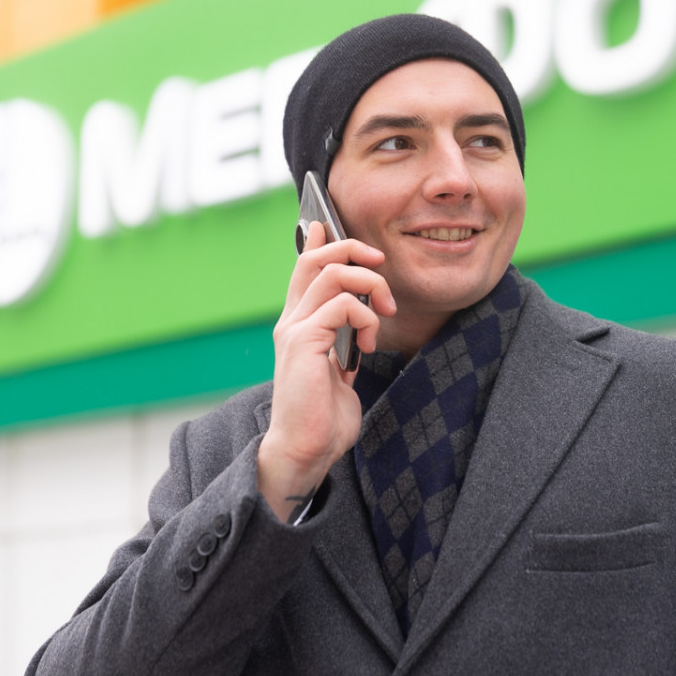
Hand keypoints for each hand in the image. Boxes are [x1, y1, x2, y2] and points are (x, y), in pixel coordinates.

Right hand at [257, 222, 395, 520]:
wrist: (306, 450)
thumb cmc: (324, 416)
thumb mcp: (338, 369)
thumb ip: (344, 341)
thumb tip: (362, 321)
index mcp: (298, 325)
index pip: (303, 268)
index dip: (318, 242)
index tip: (326, 224)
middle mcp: (291, 321)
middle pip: (315, 260)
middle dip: (353, 251)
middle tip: (380, 266)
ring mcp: (294, 330)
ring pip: (333, 275)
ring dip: (369, 286)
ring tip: (384, 313)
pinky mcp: (304, 343)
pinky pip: (342, 305)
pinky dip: (366, 317)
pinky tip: (367, 344)